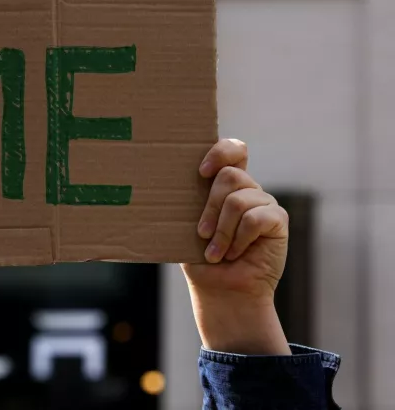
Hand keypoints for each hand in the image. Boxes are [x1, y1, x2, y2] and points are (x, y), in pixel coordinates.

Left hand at [181, 139, 290, 354]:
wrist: (221, 290)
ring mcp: (265, 203)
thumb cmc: (201, 258)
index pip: (234, 150)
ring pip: (239, 200)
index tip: (201, 172)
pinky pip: (256, 219)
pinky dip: (239, 239)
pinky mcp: (277, 221)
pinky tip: (235, 254)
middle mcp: (248, 189)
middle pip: (230, 175)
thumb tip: (162, 182)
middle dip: (210, 206)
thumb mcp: (188, 226)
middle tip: (201, 234)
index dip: (221, 152)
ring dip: (222, 230)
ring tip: (215, 252)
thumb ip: (189, 201)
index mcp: (226, 185)